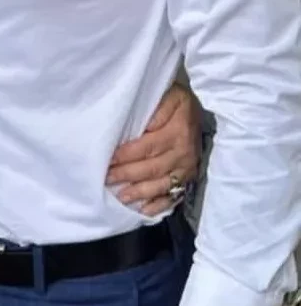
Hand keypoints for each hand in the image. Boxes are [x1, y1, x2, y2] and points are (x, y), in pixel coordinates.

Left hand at [106, 84, 199, 215]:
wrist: (197, 110)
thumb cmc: (177, 101)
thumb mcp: (170, 95)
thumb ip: (158, 108)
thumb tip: (145, 127)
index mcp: (178, 131)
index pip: (148, 146)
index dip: (127, 155)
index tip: (108, 160)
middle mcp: (184, 152)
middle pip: (153, 168)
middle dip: (128, 175)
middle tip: (107, 179)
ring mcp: (188, 168)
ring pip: (162, 184)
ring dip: (140, 193)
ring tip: (121, 197)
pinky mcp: (189, 179)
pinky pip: (174, 196)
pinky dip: (158, 205)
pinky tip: (143, 210)